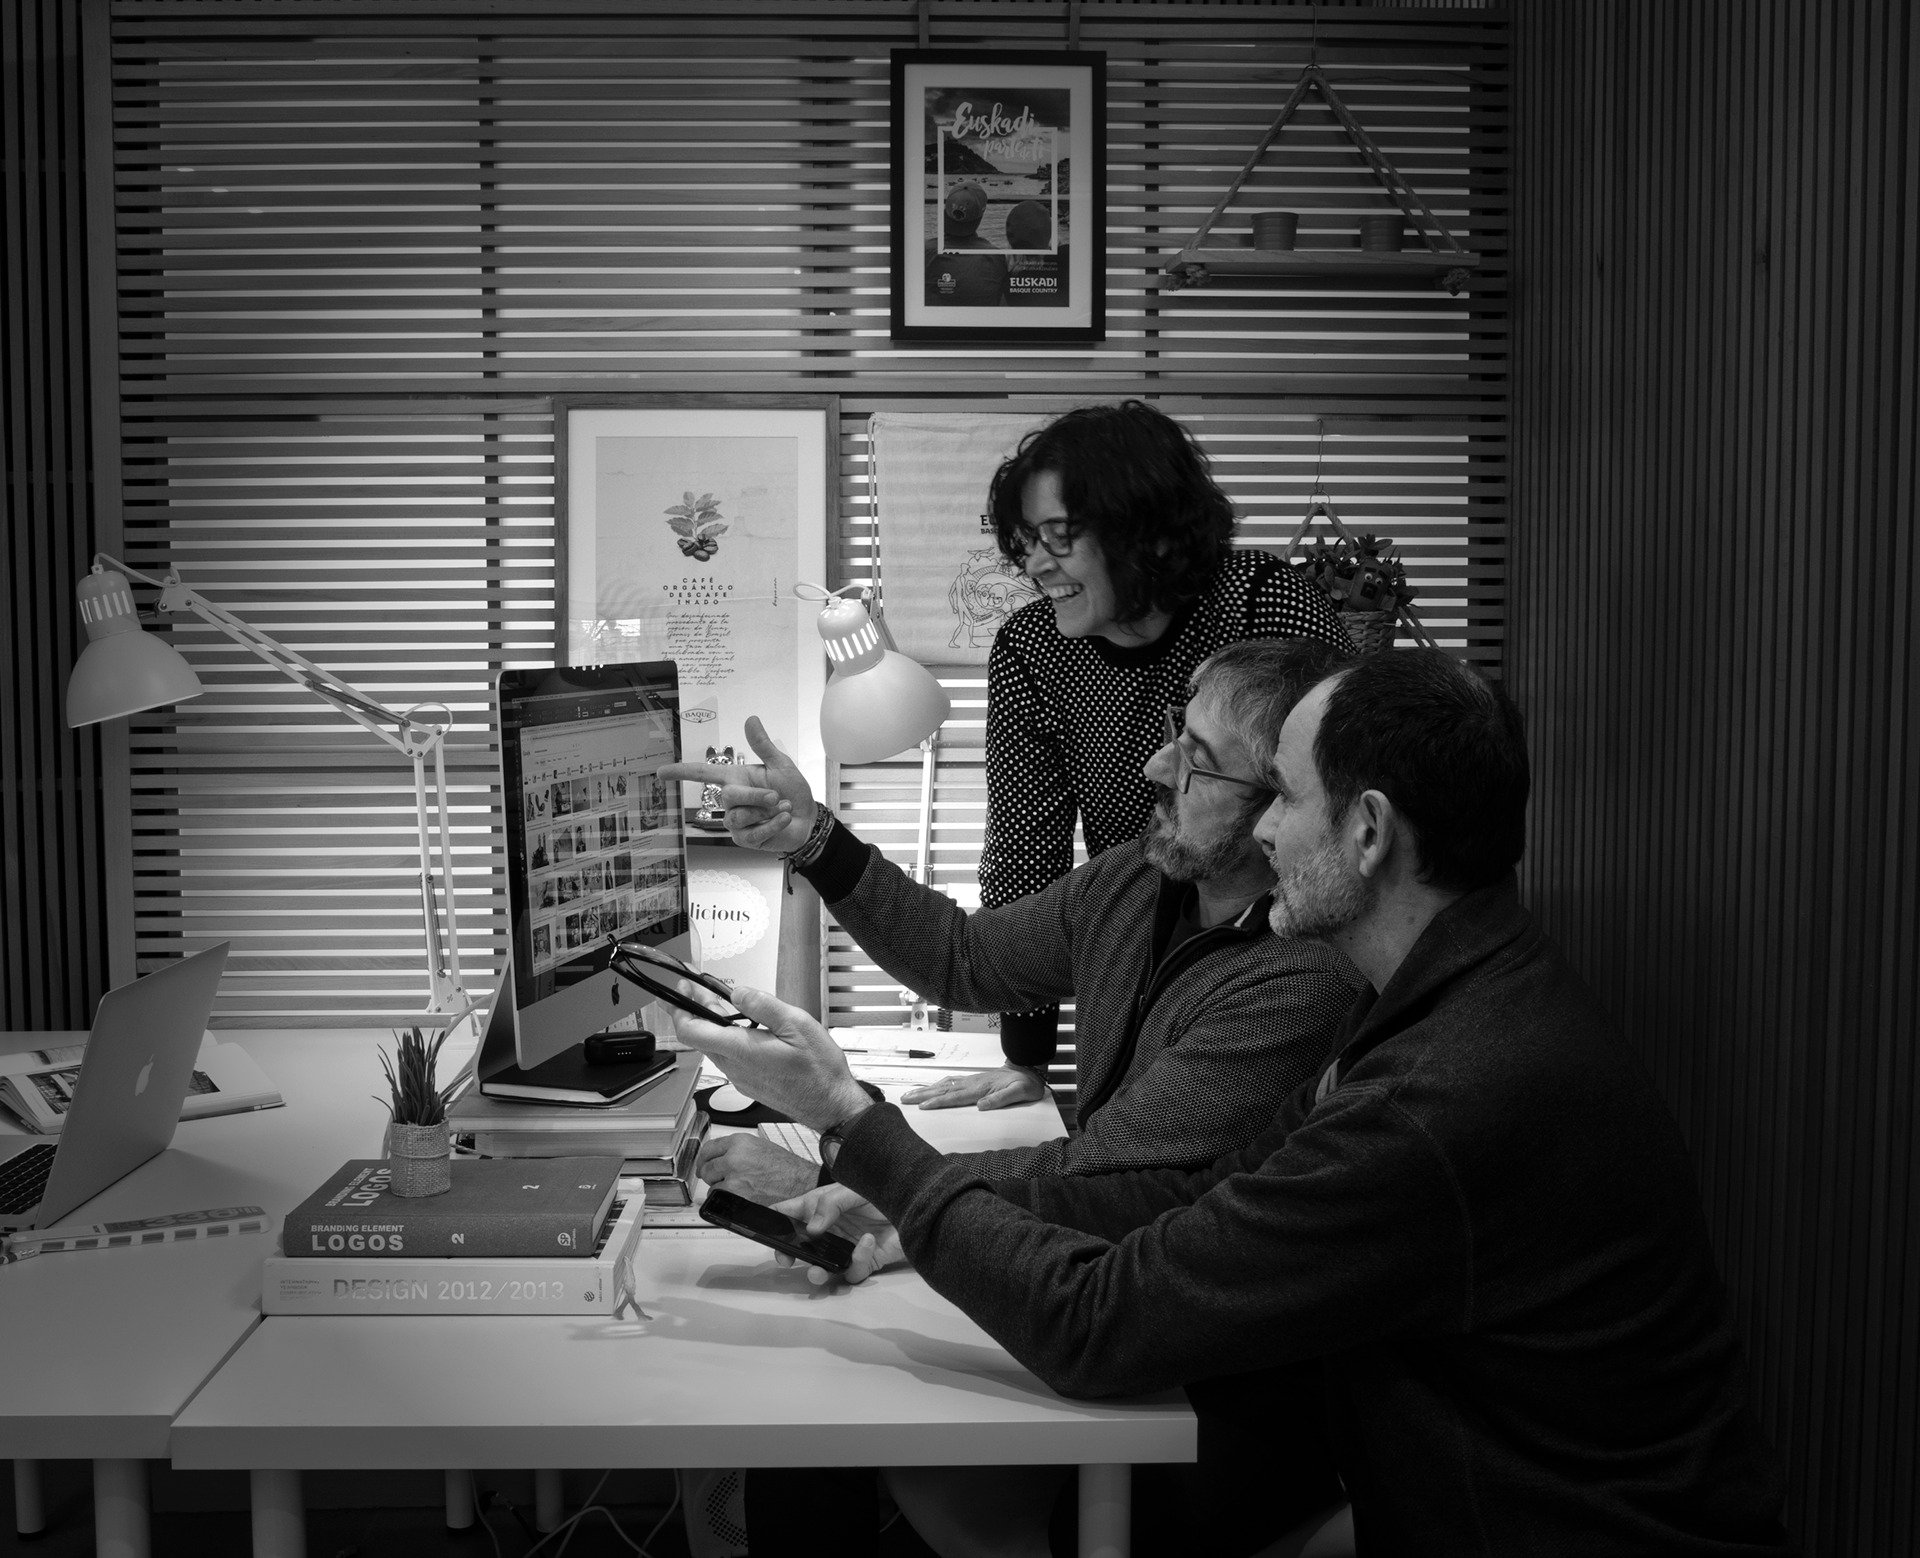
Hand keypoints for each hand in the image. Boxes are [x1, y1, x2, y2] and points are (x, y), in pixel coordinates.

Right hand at [658, 715, 816, 853]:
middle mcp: (732, 800)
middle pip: (729, 796)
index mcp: (736, 778)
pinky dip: (773, 825)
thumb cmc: (793, 791)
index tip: (660, 771)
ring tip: (783, 808)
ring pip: (739, 816)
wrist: (808, 818)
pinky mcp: (745, 839)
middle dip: (756, 796)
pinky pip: (752, 834)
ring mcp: (736, 822)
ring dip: (767, 812)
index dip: (681, 772)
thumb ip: (763, 745)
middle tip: (777, 796)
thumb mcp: (781, 765)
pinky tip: (784, 819)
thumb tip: (751, 719)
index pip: (702, 774)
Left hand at [670, 981, 871, 1132]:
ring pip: (713, 1047)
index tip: (682, 990)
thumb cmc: (819, 1070)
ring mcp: (740, 1077)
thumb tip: (739, 993)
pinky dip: (723, 1037)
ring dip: (709, 1023)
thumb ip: (764, 1006)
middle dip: (693, 1009)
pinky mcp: (748, 1082)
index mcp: (743, 1051)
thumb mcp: (798, 1025)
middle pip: (699, 1037)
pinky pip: (727, 1057)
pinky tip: (736, 1026)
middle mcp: (735, 1068)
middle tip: (694, 988)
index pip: (692, 1032)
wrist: (830, 1105)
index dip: (680, 1009)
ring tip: (715, 1002)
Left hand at [695, 1133, 821, 1203]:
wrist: (800, 1183)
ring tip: (736, 1188)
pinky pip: (720, 1199)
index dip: (703, 1159)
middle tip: (716, 1178)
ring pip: (712, 1185)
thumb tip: (720, 1156)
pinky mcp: (736, 1196)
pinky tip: (738, 1196)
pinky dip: (726, 1200)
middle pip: (706, 1168)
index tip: (702, 1163)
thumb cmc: (786, 1168)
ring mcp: (734, 1178)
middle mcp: (734, 1158)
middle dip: (710, 1175)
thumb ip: (737, 1149)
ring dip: (719, 1188)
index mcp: (740, 1142)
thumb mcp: (760, 1146)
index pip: (708, 1149)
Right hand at [771, 1185, 903, 1286]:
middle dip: (790, 1255)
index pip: (792, 1213)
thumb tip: (812, 1230)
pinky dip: (859, 1258)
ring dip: (818, 1272)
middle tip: (786, 1259)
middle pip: (802, 1246)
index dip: (775, 1220)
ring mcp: (845, 1248)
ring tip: (818, 1271)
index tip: (762, 1228)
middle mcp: (830, 1230)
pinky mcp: (864, 1262)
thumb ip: (829, 1205)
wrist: (919, 1204)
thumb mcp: (853, 1189)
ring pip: (823, 1268)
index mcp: (822, 1207)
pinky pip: (854, 1270)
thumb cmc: (884, 1191)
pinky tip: (867, 1242)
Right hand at [901, 1065, 1046, 1111]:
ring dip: (926, 1089)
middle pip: (943, 1090)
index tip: (923, 1106)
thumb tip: (982, 1105)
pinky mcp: (972, 1080)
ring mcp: (971, 1080)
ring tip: (911, 1093)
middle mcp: (972, 1083)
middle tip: (906, 1099)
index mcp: (981, 1088)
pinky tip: (931, 1087)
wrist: (1028, 1070)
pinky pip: (950, 1082)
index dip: (938, 1102)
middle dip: (923, 1095)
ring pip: (944, 1085)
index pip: (955, 1097)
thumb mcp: (1018, 1093)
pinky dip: (937, 1085)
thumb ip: (1000, 1099)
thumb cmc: (1024, 1084)